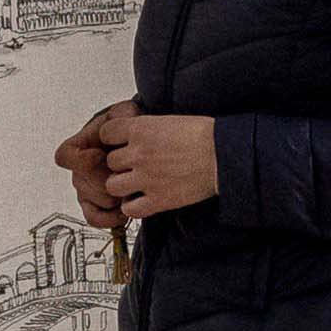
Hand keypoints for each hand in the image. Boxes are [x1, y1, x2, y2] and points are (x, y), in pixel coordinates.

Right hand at [58, 104, 136, 231]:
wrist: (137, 146)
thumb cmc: (127, 129)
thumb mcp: (125, 114)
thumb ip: (122, 114)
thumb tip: (122, 121)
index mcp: (79, 147)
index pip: (65, 156)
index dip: (81, 160)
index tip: (100, 155)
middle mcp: (78, 171)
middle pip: (87, 184)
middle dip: (110, 179)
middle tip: (129, 172)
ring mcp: (84, 190)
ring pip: (98, 201)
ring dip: (118, 195)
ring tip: (134, 185)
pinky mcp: (94, 207)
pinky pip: (95, 220)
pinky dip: (112, 217)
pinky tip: (126, 209)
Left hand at [102, 111, 223, 220]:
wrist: (224, 155)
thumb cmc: (204, 135)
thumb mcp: (169, 120)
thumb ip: (146, 128)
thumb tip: (134, 134)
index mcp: (141, 129)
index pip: (106, 134)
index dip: (112, 139)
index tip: (120, 143)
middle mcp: (139, 153)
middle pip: (110, 162)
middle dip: (120, 164)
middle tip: (134, 165)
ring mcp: (147, 178)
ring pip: (112, 186)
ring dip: (122, 185)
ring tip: (135, 184)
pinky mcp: (159, 200)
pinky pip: (130, 209)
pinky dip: (133, 207)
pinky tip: (143, 200)